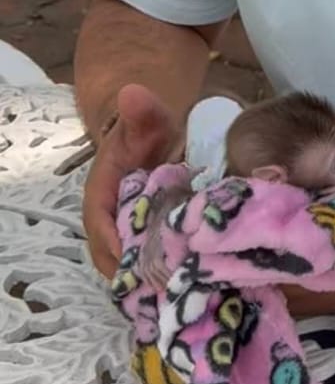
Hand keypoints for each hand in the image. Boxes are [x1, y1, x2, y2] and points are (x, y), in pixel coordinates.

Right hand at [83, 83, 182, 278]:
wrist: (156, 135)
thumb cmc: (148, 129)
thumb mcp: (147, 118)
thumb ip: (141, 111)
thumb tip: (132, 94)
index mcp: (102, 192)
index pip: (98, 221)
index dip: (112, 242)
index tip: (132, 259)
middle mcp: (109, 218)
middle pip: (113, 253)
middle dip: (135, 272)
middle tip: (163, 285)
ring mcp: (128, 232)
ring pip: (131, 263)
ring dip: (150, 278)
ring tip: (177, 290)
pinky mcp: (148, 240)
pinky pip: (150, 263)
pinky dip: (164, 274)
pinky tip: (188, 284)